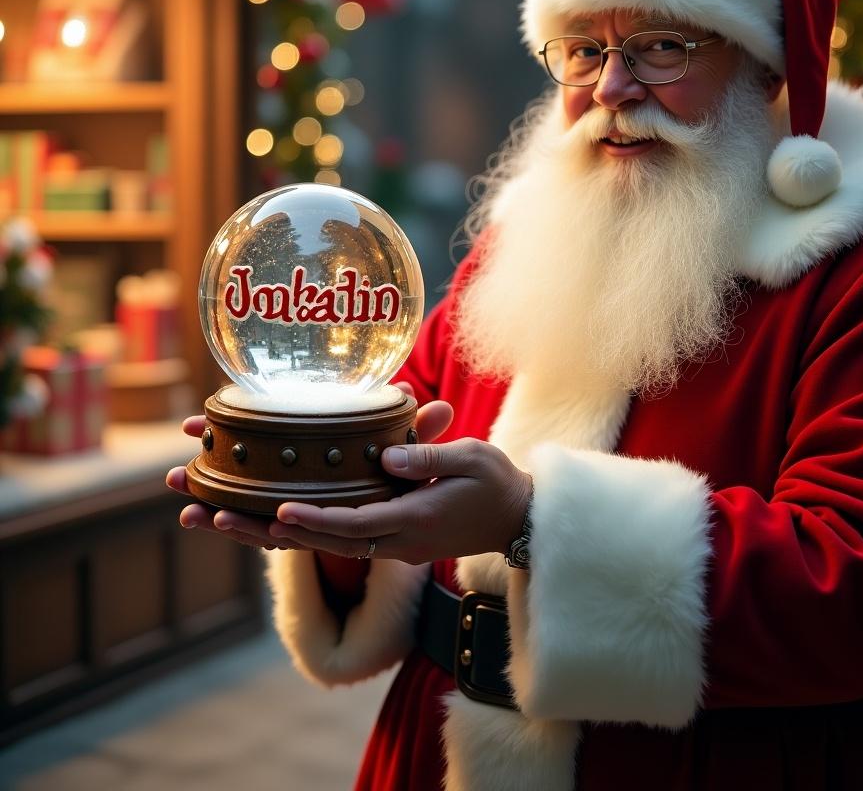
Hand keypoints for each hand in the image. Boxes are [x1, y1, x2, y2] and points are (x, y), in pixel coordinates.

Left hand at [166, 383, 492, 556]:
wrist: (515, 517)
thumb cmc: (495, 482)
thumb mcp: (471, 459)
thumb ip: (427, 455)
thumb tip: (384, 455)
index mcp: (414, 519)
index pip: (355, 526)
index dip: (314, 521)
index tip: (277, 512)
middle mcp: (393, 540)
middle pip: (318, 543)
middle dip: (261, 531)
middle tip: (209, 513)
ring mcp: (387, 544)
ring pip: (315, 545)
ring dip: (261, 533)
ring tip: (208, 514)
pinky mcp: (384, 537)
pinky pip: (330, 538)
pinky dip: (289, 529)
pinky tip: (254, 516)